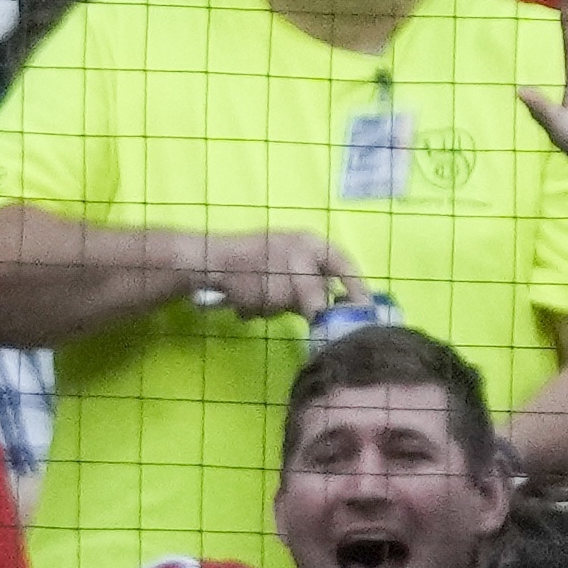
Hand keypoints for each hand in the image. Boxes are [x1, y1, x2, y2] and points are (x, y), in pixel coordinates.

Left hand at [182, 227, 368, 316]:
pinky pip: (269, 303)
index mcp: (311, 244)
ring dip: (277, 307)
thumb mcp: (292, 283)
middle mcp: (298, 253)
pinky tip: (244, 305)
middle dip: (307, 305)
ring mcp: (276, 268)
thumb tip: (328, 315)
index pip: (345, 266)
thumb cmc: (252, 271)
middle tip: (308, 322)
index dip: (356, 290)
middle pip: (320, 287)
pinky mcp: (256, 283)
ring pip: (292, 300)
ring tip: (259, 304)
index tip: (364, 315)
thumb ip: (316, 298)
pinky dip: (259, 307)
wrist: (204, 267)